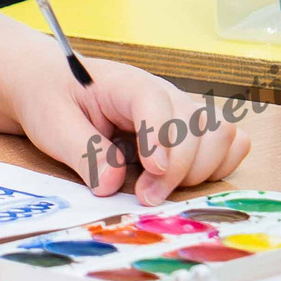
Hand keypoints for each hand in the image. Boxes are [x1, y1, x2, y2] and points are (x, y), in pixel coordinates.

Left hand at [10, 50, 249, 205]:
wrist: (52, 85)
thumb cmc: (53, 99)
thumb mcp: (52, 123)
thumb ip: (82, 152)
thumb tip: (112, 183)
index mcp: (125, 84)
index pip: (156, 103)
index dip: (161, 138)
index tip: (151, 170)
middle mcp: (162, 92)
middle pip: (196, 125)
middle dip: (177, 169)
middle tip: (144, 195)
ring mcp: (180, 109)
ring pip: (220, 134)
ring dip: (200, 170)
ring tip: (160, 187)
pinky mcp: (189, 127)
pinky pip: (228, 142)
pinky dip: (219, 164)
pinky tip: (184, 178)